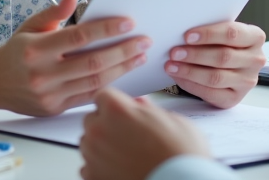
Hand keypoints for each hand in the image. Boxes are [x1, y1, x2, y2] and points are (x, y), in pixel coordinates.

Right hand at [0, 0, 151, 115]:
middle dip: (122, 51)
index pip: (79, 37)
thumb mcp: (31, 26)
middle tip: (143, 41)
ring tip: (139, 56)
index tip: (128, 22)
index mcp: (36, 49)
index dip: (106, 29)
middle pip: (92, 62)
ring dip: (121, 68)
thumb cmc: (14, 52)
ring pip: (94, 82)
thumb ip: (55, 12)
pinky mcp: (55, 108)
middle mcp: (43, 73)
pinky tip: (122, 73)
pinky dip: (108, 85)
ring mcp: (49, 94)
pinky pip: (87, 97)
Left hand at [80, 87, 210, 179]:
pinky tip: (122, 169)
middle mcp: (100, 130)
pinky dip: (101, 168)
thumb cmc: (180, 157)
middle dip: (107, 124)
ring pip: (89, 143)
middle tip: (129, 135)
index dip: (114, 103)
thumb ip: (149, 109)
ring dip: (103, 146)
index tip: (122, 111)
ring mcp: (93, 156)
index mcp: (117, 109)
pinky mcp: (93, 177)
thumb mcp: (173, 121)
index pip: (102, 96)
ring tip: (127, 155)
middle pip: (93, 119)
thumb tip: (141, 106)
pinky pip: (89, 167)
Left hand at [165, 20, 265, 107]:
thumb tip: (182, 31)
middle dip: (195, 54)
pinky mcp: (235, 98)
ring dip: (190, 71)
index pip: (233, 33)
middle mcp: (255, 60)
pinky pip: (210, 94)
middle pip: (223, 57)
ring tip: (172, 65)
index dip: (209, 34)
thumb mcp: (223, 33)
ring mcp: (247, 81)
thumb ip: (211, 31)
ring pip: (216, 77)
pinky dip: (191, 84)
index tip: (187, 36)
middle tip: (174, 52)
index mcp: (255, 37)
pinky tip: (178, 77)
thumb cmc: (222, 43)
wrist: (230, 65)